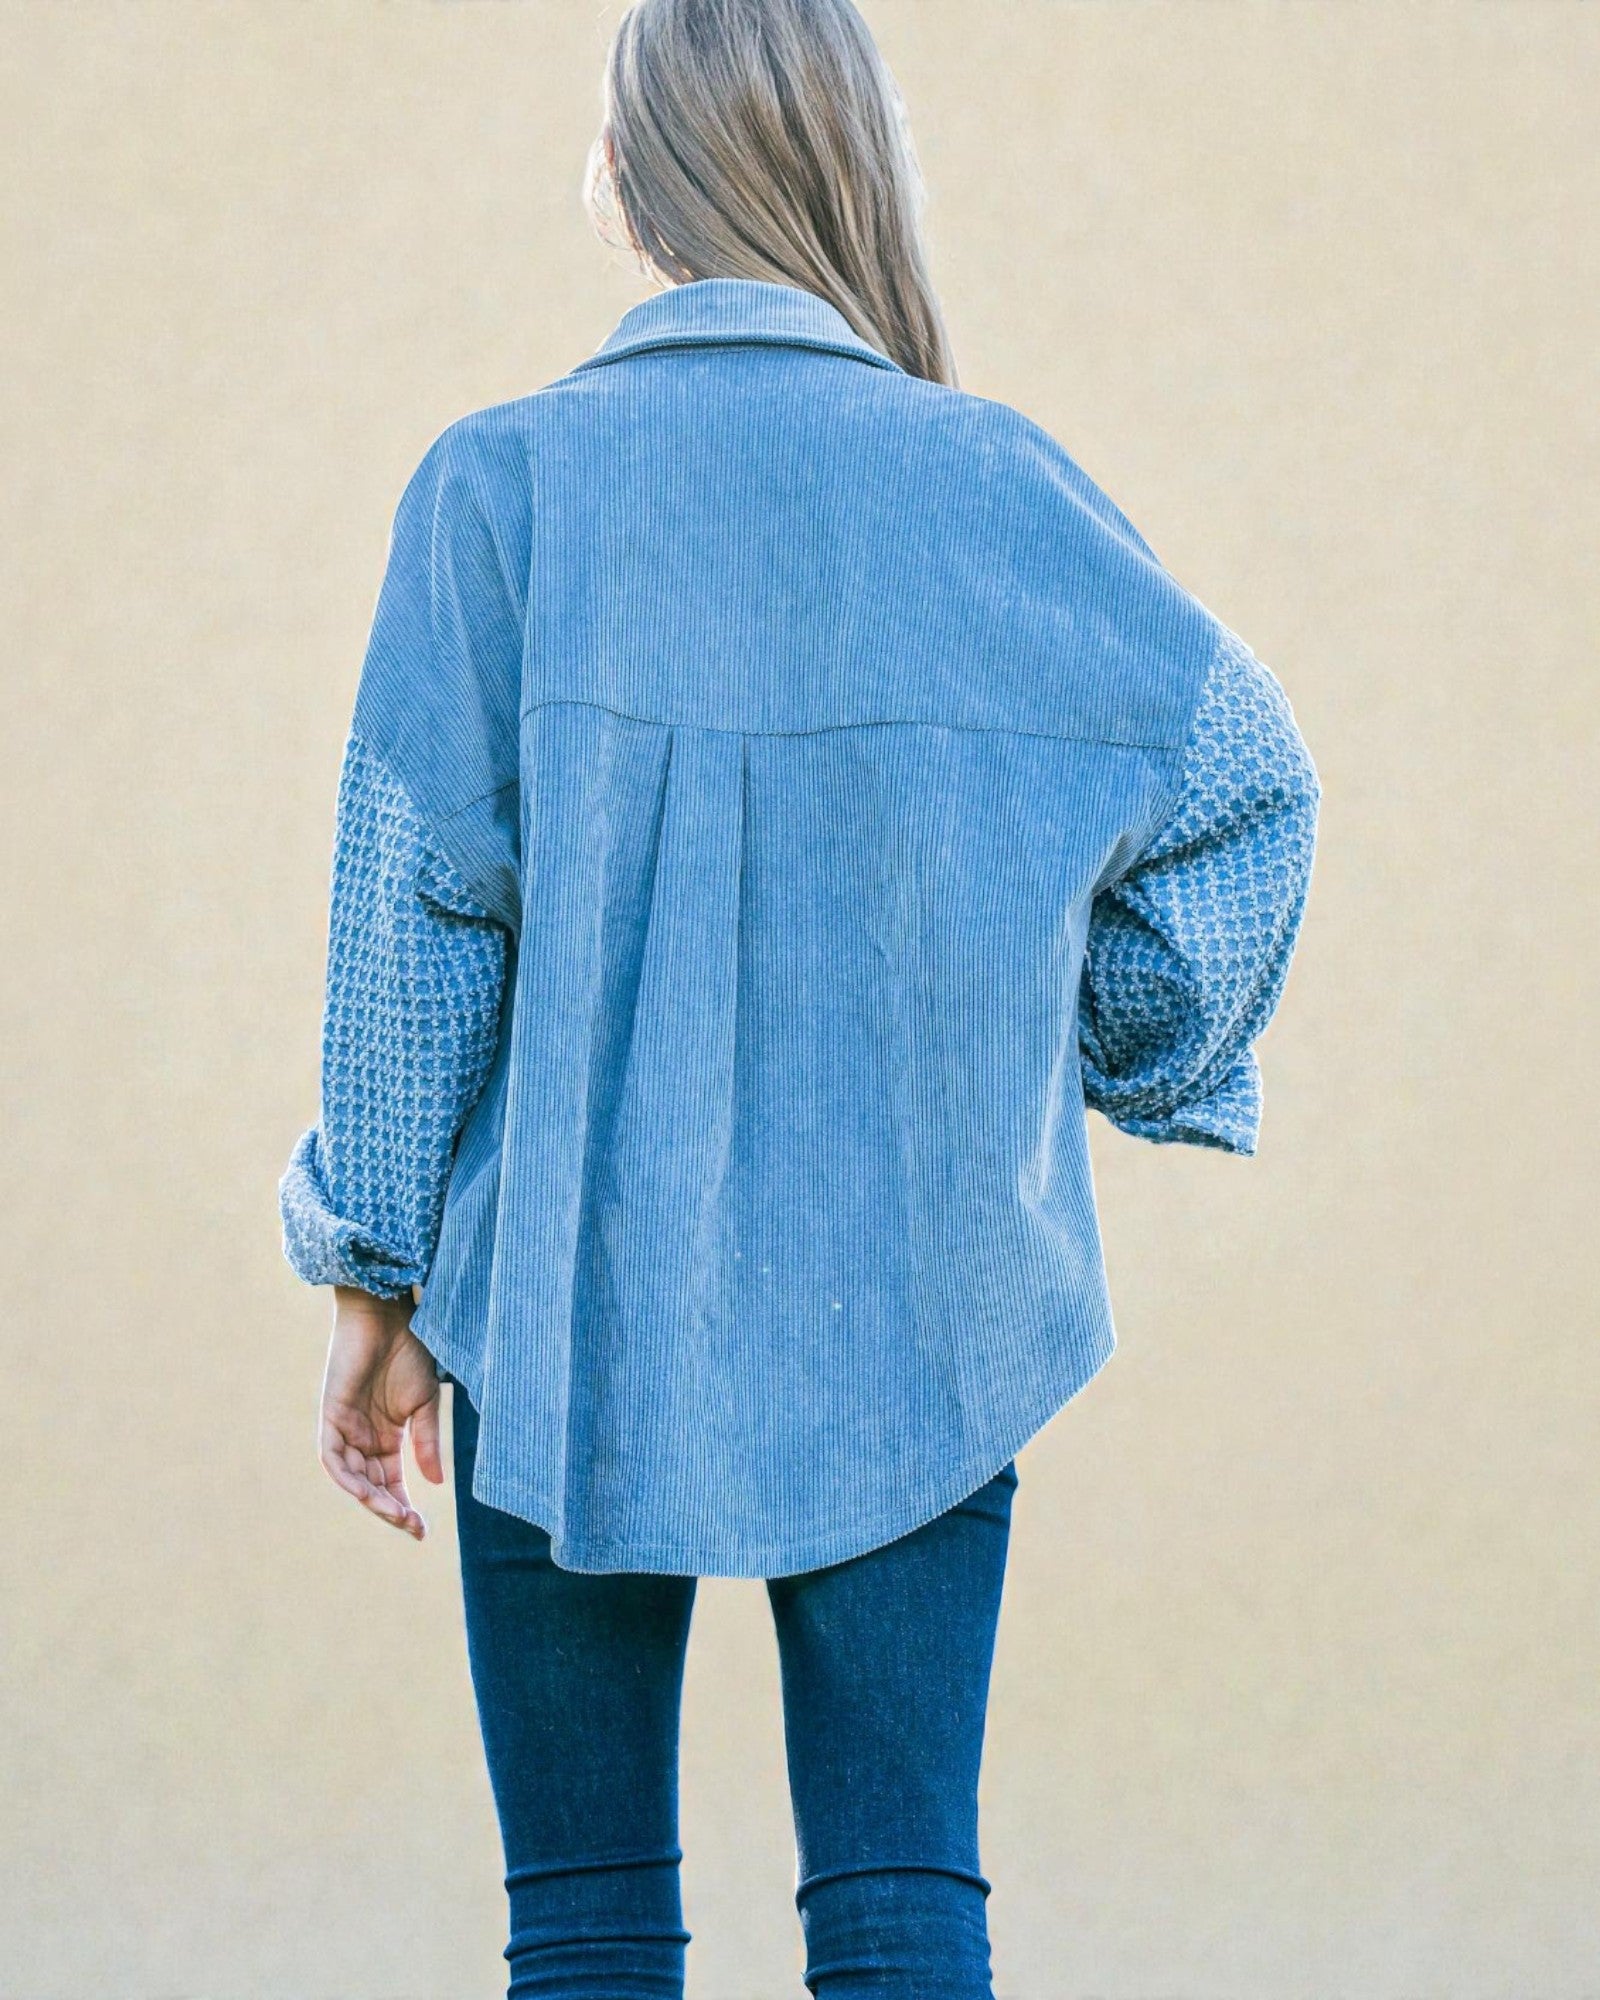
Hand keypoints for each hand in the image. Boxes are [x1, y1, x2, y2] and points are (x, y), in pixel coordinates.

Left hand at [318, 1286, 443, 1539]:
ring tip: (396, 1514)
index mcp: (386, 1436)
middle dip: (390, 1510)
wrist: (389, 1313)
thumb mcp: (425, 1405)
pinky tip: (369, 1493)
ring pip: (352, 1479)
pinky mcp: (331, 1416)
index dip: (404, 1508)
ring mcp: (345, 1428)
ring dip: (372, 1500)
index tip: (422, 1531)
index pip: (391, 1483)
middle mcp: (362, 1438)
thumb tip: (434, 1484)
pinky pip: (333, 1459)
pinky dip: (348, 1478)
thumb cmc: (410, 1350)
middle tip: (413, 1527)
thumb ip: (426, 1444)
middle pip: (371, 1487)